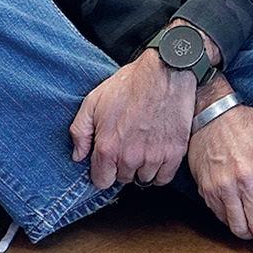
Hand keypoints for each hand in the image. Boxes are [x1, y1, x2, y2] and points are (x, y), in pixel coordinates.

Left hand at [70, 54, 194, 188]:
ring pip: (144, 179)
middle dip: (123, 166)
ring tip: (144, 147)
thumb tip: (78, 155)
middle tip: (128, 146)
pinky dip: (160, 170)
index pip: (102, 181)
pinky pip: (164, 178)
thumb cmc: (130, 84)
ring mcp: (154, 156)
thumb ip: (80, 131)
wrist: (165, 71)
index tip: (109, 161)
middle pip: (124, 179)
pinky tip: (158, 155)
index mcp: (108, 147)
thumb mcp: (93, 101)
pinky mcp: (174, 152)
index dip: (103, 171)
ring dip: (142, 167)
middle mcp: (130, 157)